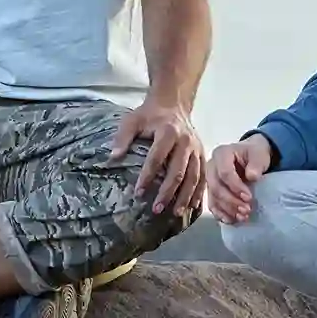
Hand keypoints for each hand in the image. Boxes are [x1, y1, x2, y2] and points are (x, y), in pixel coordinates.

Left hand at [110, 99, 205, 217]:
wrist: (174, 104)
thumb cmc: (150, 115)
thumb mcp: (133, 120)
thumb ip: (122, 137)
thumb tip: (112, 158)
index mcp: (168, 131)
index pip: (157, 157)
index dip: (147, 176)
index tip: (138, 193)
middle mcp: (186, 141)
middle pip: (178, 171)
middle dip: (168, 192)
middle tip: (156, 209)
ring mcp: (196, 148)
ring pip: (194, 176)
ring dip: (185, 196)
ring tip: (176, 213)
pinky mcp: (202, 154)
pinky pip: (203, 176)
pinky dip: (199, 192)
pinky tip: (193, 207)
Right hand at [204, 133, 274, 225]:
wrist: (251, 156)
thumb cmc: (254, 154)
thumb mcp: (259, 154)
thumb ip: (256, 164)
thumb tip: (252, 176)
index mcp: (221, 154)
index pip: (224, 173)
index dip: (236, 187)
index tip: (249, 197)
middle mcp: (211, 167)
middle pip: (216, 187)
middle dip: (231, 201)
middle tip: (247, 210)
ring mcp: (210, 180)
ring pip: (214, 198)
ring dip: (228, 210)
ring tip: (243, 217)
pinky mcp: (212, 192)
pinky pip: (213, 205)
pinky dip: (221, 214)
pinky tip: (232, 221)